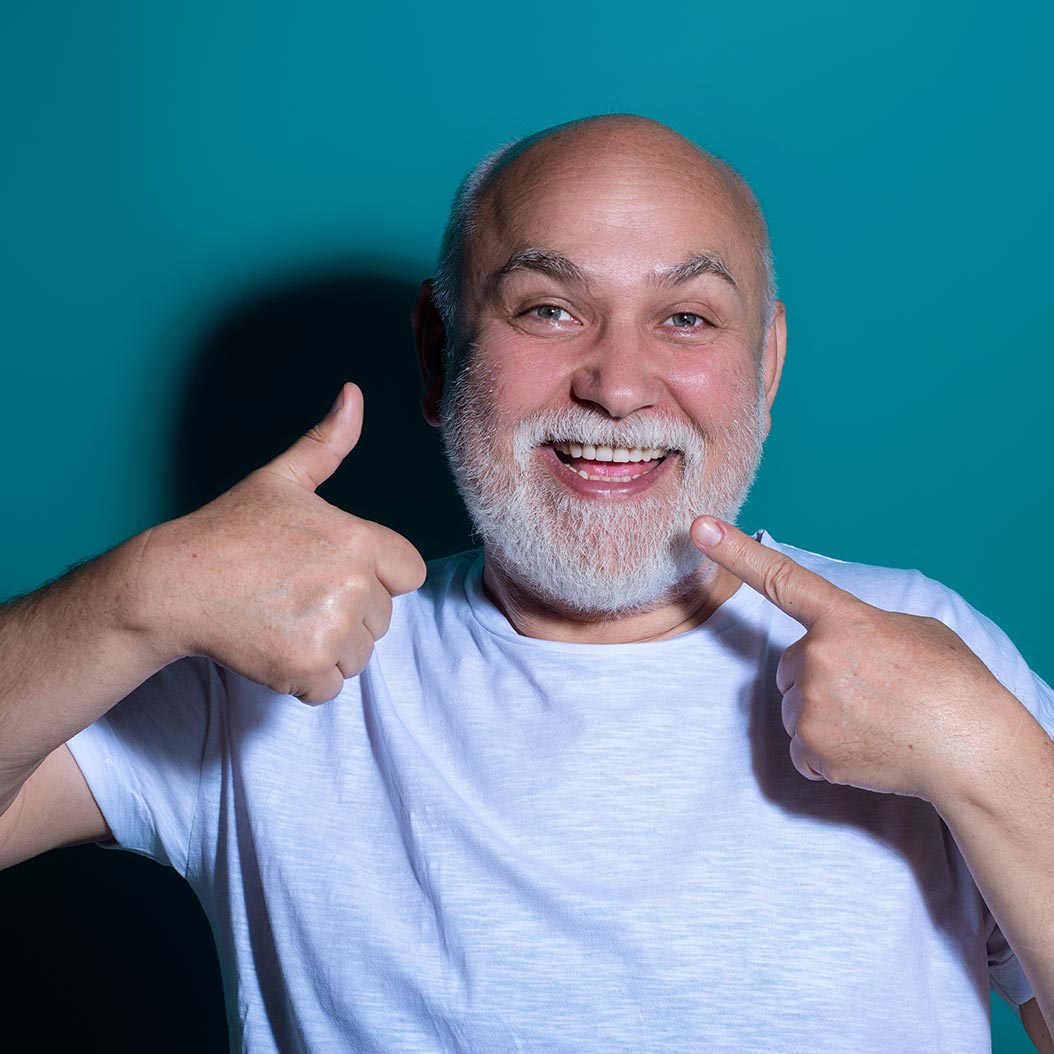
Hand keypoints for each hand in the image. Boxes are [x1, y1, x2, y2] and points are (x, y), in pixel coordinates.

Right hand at [130, 383, 425, 702]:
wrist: (172, 585)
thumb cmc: (227, 531)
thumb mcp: (281, 480)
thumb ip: (328, 443)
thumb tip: (354, 393)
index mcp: (359, 539)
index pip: (409, 572)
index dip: (376, 575)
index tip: (332, 571)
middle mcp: (354, 585)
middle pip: (383, 618)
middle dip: (348, 614)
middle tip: (294, 595)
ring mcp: (331, 629)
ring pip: (359, 656)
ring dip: (328, 648)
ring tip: (281, 619)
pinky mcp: (306, 668)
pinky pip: (330, 687)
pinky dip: (305, 679)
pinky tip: (272, 647)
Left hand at [690, 517, 1020, 803]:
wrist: (973, 752)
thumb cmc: (953, 686)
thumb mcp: (912, 632)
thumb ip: (862, 629)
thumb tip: (843, 647)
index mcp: (846, 619)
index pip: (781, 578)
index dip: (736, 551)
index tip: (699, 527)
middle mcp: (819, 656)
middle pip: (795, 664)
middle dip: (824, 676)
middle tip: (876, 692)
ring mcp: (811, 703)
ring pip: (797, 705)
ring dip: (825, 714)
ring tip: (878, 722)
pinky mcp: (811, 748)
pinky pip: (803, 747)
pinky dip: (828, 753)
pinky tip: (866, 748)